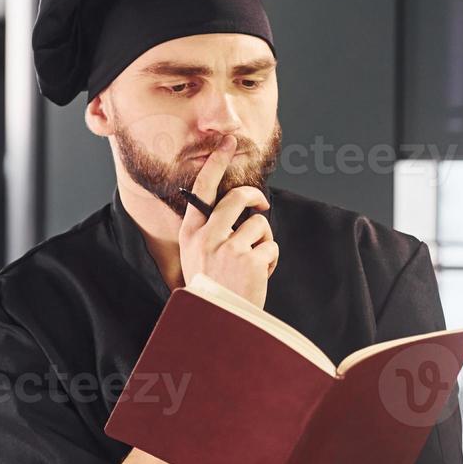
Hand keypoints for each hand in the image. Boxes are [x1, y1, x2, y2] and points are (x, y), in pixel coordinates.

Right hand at [178, 134, 277, 306]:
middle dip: (255, 197)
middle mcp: (207, 237)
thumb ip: (210, 231)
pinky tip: (258, 277)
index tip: (227, 142)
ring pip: (259, 225)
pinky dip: (270, 261)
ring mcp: (229, 248)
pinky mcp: (251, 260)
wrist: (218, 321)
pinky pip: (271, 246)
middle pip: (239, 198)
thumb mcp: (197, 256)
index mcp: (192, 233)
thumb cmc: (212, 288)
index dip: (216, 162)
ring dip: (262, 243)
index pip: (202, 188)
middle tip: (261, 205)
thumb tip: (235, 207)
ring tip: (251, 264)